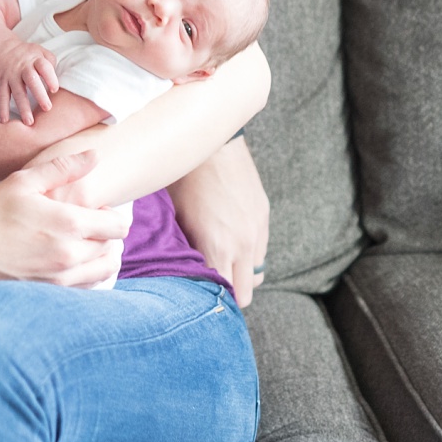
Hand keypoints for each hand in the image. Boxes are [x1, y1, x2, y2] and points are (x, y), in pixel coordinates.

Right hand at [0, 38, 59, 124]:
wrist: (1, 48)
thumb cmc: (27, 54)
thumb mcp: (40, 51)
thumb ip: (51, 63)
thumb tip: (59, 79)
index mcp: (35, 59)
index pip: (44, 67)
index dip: (50, 77)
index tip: (55, 90)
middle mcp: (22, 68)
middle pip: (31, 81)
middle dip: (39, 95)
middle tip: (47, 108)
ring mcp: (11, 76)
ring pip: (17, 92)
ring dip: (23, 107)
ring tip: (29, 122)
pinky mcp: (1, 82)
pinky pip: (2, 96)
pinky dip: (2, 108)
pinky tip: (5, 121)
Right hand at [0, 151, 130, 287]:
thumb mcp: (21, 182)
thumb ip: (61, 168)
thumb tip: (94, 156)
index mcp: (69, 223)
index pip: (118, 225)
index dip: (112, 215)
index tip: (96, 211)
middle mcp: (71, 255)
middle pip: (113, 248)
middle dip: (105, 236)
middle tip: (87, 227)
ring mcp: (62, 280)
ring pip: (104, 271)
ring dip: (100, 258)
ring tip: (82, 246)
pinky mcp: (50, 296)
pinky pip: (86, 288)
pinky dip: (86, 276)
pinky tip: (68, 264)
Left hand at [169, 137, 269, 306]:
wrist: (213, 144)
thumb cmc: (184, 179)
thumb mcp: (177, 218)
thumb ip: (187, 249)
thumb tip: (186, 268)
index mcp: (218, 247)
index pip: (223, 292)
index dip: (212, 298)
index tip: (199, 298)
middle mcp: (243, 245)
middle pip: (247, 292)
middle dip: (231, 294)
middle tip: (212, 288)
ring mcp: (257, 231)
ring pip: (257, 272)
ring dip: (242, 274)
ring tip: (222, 264)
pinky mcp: (264, 216)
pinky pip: (262, 249)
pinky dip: (249, 254)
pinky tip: (231, 243)